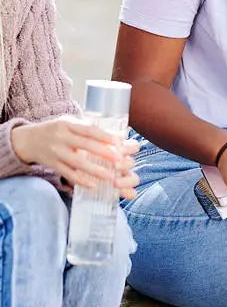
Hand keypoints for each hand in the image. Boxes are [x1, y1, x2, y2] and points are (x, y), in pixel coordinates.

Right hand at [11, 117, 139, 198]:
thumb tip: (113, 135)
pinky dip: (80, 180)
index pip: (88, 129)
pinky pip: (68, 173)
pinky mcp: (52, 164)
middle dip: (103, 153)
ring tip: (110, 176)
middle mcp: (61, 137)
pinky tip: (93, 184)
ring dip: (95, 170)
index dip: (104, 136)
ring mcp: (56, 152)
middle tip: (119, 160)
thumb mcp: (67, 122)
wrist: (28, 140)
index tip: (119, 142)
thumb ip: (86, 128)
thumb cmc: (55, 130)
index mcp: (67, 124)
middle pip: (85, 145)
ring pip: (77, 163)